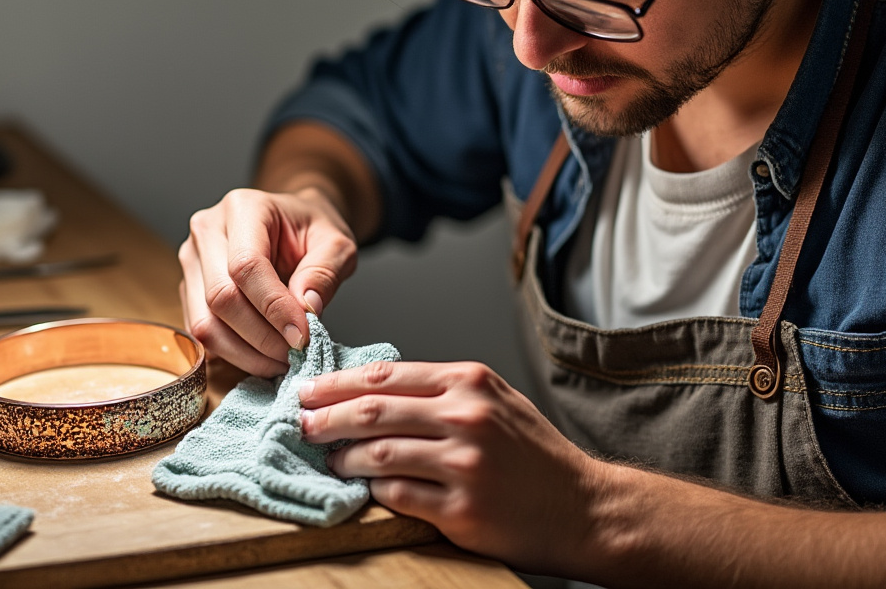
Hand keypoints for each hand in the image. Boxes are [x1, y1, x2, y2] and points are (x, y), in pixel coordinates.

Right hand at [179, 187, 357, 376]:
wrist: (293, 224)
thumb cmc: (312, 230)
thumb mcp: (337, 243)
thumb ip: (325, 272)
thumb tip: (307, 309)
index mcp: (243, 208)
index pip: (246, 266)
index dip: (273, 308)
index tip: (302, 335)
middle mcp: (207, 230)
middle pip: (221, 297)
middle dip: (261, 337)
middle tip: (296, 354)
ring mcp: (192, 261)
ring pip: (205, 322)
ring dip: (245, 353)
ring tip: (281, 361)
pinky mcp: (189, 289)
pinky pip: (202, 332)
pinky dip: (233, 353)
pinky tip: (263, 356)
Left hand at [299, 360, 598, 575]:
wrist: (584, 506)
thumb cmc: (535, 454)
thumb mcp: (496, 400)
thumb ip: (442, 390)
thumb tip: (373, 388)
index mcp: (470, 383)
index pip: (385, 375)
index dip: (338, 383)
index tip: (309, 389)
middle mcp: (466, 418)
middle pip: (373, 411)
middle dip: (326, 417)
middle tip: (302, 423)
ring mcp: (464, 465)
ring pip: (377, 454)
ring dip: (342, 457)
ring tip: (329, 458)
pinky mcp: (461, 510)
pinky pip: (396, 495)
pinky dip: (371, 491)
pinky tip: (361, 488)